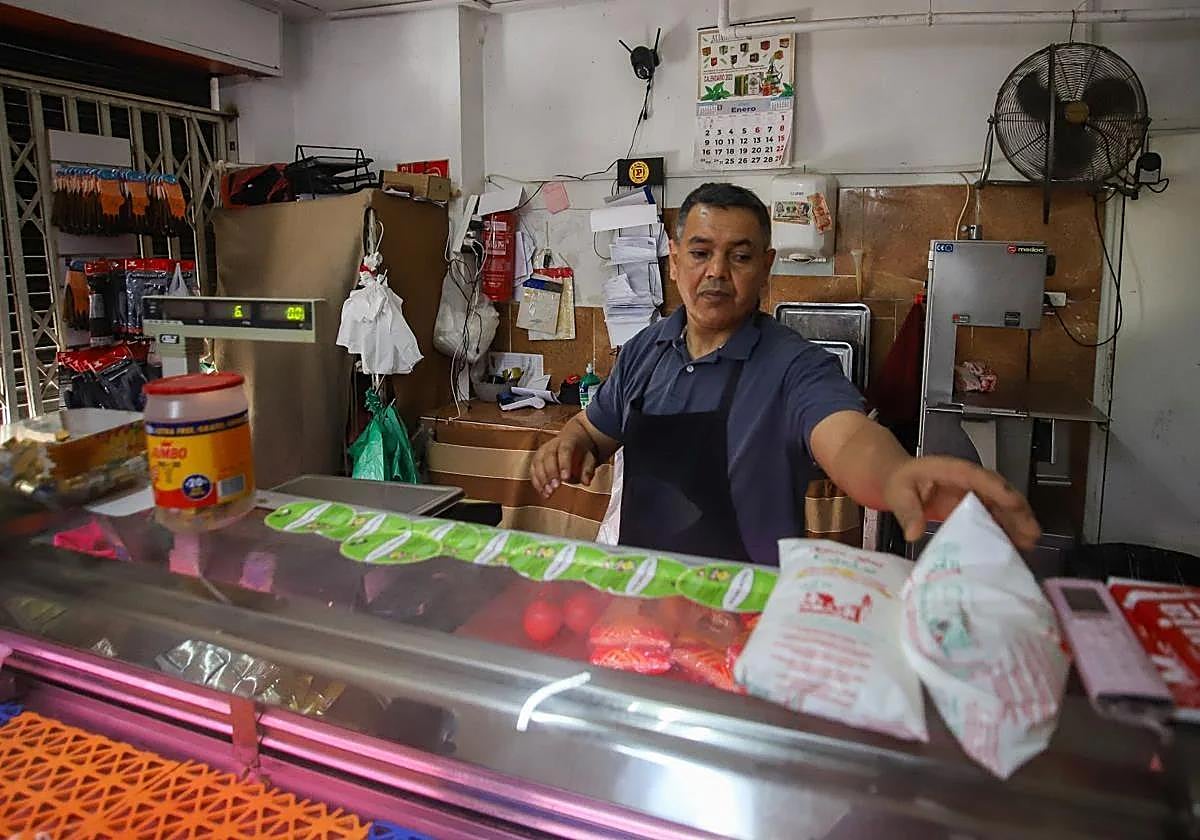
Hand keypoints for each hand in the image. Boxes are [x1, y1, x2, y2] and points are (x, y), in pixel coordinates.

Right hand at [530, 436, 598, 498]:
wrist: (571, 441)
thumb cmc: (581, 452)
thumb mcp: (589, 458)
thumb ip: (588, 470)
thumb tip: (586, 482)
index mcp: (568, 441)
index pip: (565, 450)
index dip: (564, 464)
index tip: (565, 478)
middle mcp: (552, 444)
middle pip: (549, 456)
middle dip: (551, 473)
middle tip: (555, 487)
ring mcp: (542, 451)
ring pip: (538, 463)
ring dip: (542, 479)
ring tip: (548, 493)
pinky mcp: (536, 459)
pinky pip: (533, 470)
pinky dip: (537, 482)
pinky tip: (542, 492)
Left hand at [882, 456, 1041, 550]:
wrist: (895, 479)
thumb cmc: (898, 481)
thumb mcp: (897, 493)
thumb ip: (906, 512)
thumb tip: (913, 534)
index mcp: (951, 470)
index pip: (979, 477)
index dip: (998, 489)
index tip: (1014, 504)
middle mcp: (967, 480)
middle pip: (998, 491)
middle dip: (1017, 511)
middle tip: (1031, 533)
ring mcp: (971, 492)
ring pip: (1000, 505)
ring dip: (1015, 522)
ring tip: (1028, 544)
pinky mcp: (971, 506)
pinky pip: (992, 515)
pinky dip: (1003, 529)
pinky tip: (1013, 546)